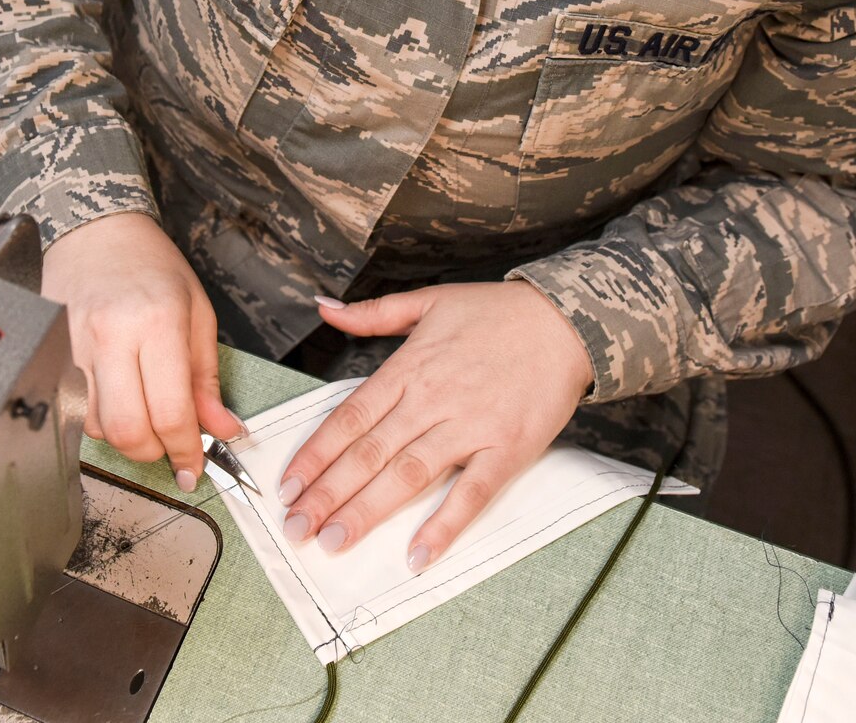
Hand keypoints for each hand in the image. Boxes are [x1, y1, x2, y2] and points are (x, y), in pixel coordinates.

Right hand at [40, 212, 244, 492]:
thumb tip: (221, 428)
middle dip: (154, 453)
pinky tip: (122, 398)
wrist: (97, 231)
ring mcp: (77, 348)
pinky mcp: (56, 355)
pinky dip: (105, 418)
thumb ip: (207, 378)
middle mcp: (112, 338)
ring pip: (100, 427)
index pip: (170, 412)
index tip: (195, 466)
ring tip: (147, 413)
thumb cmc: (150, 264)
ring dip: (129, 438)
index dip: (186, 451)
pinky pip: (80, 407)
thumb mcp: (197, 313)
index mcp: (156, 323)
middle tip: (171, 446)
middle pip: (128, 431)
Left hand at [276, 282, 594, 572]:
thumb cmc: (497, 312)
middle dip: (327, 493)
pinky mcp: (507, 449)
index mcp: (409, 368)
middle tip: (297, 528)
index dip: (316, 454)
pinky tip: (417, 555)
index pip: (350, 417)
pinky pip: (471, 494)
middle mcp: (432, 400)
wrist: (567, 320)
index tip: (287, 486)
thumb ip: (372, 313)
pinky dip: (444, 526)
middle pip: (369, 453)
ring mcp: (470, 427)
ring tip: (335, 540)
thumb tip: (322, 306)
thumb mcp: (429, 299)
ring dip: (368, 510)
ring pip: (408, 475)